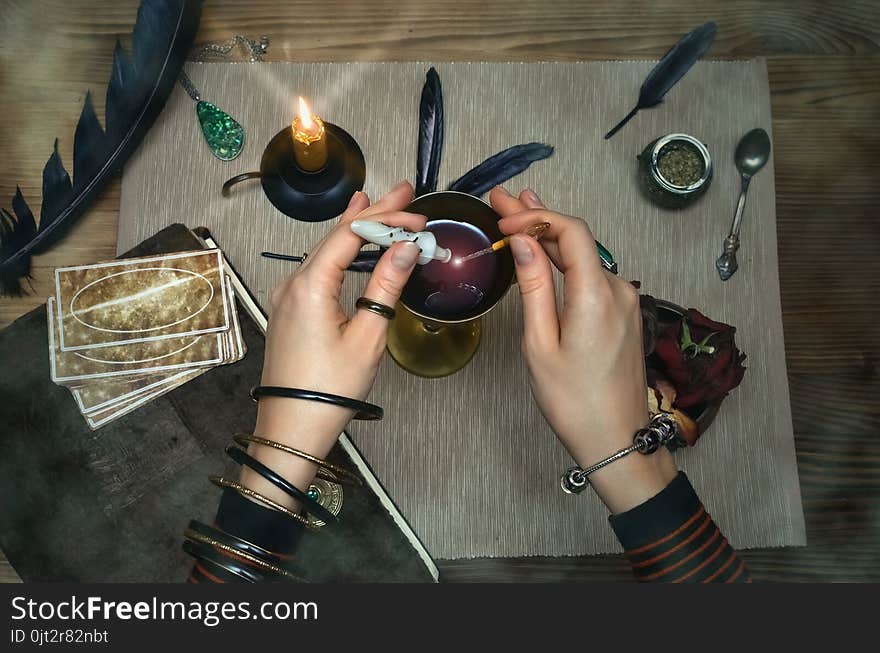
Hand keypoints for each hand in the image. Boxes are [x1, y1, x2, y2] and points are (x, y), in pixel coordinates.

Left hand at [242, 181, 424, 502]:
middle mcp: (292, 284)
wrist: (291, 428)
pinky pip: (316, 269)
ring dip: (354, 229)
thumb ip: (385, 286)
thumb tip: (406, 248)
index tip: (417, 213)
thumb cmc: (329, 389)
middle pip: (335, 237)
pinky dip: (338, 251)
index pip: (351, 235)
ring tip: (376, 203)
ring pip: (324, 251)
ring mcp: (287, 297)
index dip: (386, 219)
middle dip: (372, 213)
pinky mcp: (290, 311)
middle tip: (405, 192)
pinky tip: (347, 243)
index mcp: (309, 285)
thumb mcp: (367, 337)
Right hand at [490, 186, 675, 512]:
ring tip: (519, 215)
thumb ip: (534, 289)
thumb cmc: (574, 401)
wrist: (616, 440)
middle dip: (538, 218)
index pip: (570, 232)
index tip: (502, 216)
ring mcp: (625, 302)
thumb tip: (524, 244)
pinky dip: (567, 260)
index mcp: (597, 295)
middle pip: (578, 239)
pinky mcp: (624, 315)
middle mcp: (618, 291)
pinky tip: (547, 250)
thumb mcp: (541, 345)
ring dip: (551, 236)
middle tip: (502, 201)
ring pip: (586, 256)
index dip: (536, 216)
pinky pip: (594, 276)